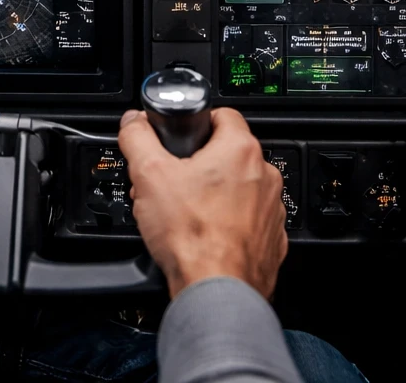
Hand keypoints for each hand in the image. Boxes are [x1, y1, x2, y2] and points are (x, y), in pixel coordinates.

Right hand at [116, 107, 287, 299]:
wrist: (215, 289)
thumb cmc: (192, 236)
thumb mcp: (149, 174)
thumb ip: (138, 138)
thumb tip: (133, 122)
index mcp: (240, 150)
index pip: (223, 115)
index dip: (197, 122)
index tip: (182, 137)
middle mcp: (264, 176)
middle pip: (228, 154)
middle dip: (199, 165)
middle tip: (173, 181)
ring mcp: (272, 209)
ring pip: (239, 189)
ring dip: (215, 194)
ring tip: (185, 212)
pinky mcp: (272, 238)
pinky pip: (248, 220)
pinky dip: (229, 223)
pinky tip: (204, 234)